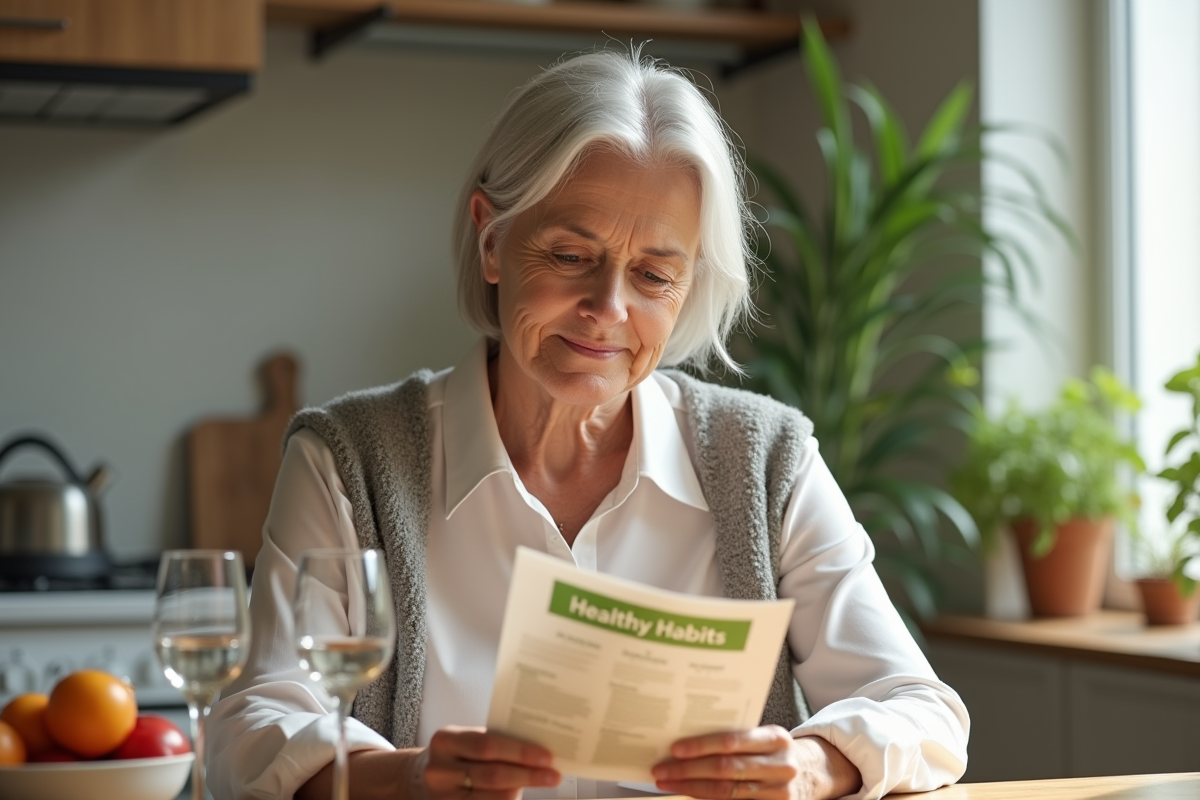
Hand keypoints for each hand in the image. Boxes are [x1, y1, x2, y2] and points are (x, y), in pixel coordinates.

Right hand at [416, 726, 560, 799]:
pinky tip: (518, 796)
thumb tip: (538, 752)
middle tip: (552, 775)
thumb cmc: (457, 756)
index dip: (520, 752)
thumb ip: (495, 744)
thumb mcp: (467, 742)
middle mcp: (439, 770)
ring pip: (491, 798)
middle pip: (492, 774)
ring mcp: (442, 797)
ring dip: (519, 792)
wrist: (423, 779)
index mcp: (446, 740)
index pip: (488, 744)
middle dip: (527, 775)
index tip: (547, 756)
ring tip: (540, 783)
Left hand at [651, 727, 860, 799]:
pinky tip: (690, 794)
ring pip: (727, 793)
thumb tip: (688, 741)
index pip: (732, 742)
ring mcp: (780, 793)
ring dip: (692, 788)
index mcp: (776, 738)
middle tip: (661, 770)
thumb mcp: (765, 737)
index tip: (675, 749)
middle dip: (689, 770)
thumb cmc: (776, 751)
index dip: (701, 746)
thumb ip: (737, 738)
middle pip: (726, 770)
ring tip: (668, 783)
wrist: (814, 772)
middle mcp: (781, 766)